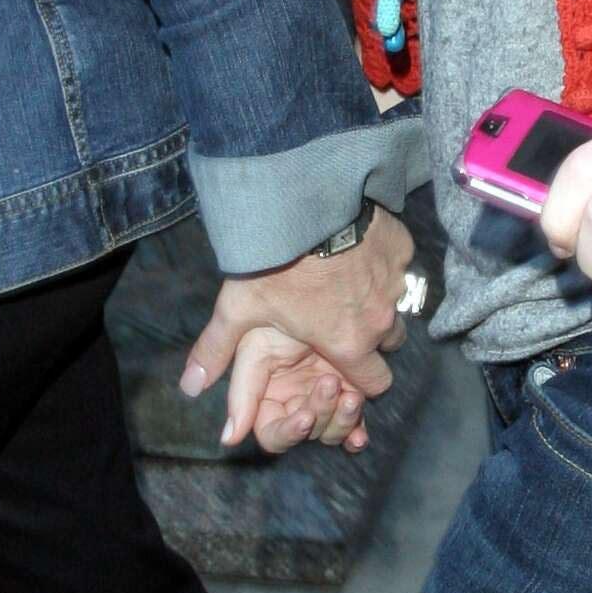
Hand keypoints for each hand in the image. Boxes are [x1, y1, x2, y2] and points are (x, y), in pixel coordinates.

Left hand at [182, 205, 414, 435]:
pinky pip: (398, 263)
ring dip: (377, 297)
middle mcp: (381, 319)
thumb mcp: (238, 309)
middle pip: (388, 343)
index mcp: (348, 343)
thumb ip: (216, 350)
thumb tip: (190, 388)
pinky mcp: (401, 248)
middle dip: (370, 336)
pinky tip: (355, 245)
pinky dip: (381, 259)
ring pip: (395, 302)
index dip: (361, 379)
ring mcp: (395, 281)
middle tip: (339, 315)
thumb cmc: (273, 263)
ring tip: (347, 280)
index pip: (376, 384)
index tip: (344, 362)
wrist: (304, 204)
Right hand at [218, 326, 372, 456]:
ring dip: (342, 420)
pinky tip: (361, 432)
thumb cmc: (279, 312)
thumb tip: (228, 439)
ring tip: (352, 395)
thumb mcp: (253, 349)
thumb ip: (240, 393)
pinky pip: (354, 424)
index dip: (287, 432)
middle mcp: (295, 399)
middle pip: (307, 433)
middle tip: (330, 384)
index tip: (303, 418)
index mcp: (268, 394)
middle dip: (321, 413)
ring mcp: (325, 397)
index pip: (272, 432)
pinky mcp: (352, 390)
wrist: (322, 281)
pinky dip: (357, 431)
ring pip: (331, 430)